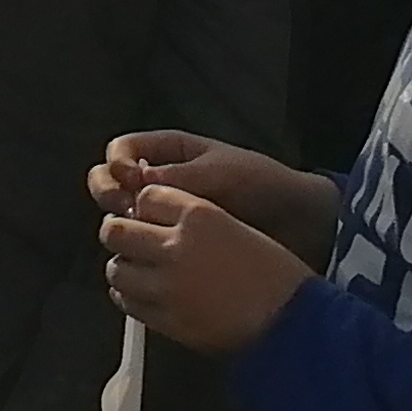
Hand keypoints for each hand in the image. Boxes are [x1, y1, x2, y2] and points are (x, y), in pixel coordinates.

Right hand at [89, 131, 335, 257]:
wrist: (302, 225)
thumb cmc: (264, 186)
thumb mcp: (221, 173)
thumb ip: (177, 177)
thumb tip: (131, 183)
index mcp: (170, 153)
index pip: (122, 151)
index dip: (118, 163)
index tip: (129, 178)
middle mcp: (161, 182)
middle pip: (112, 182)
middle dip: (110, 193)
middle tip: (124, 209)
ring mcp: (167, 217)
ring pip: (124, 218)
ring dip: (123, 225)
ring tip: (140, 235)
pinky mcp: (176, 247)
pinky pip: (146, 247)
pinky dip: (139, 252)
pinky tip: (146, 259)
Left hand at [102, 186, 314, 357]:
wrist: (293, 323)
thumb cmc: (275, 273)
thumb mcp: (235, 228)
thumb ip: (192, 222)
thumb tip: (156, 223)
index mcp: (197, 214)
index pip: (145, 196)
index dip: (144, 207)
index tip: (149, 217)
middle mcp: (174, 245)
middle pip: (115, 229)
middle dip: (119, 234)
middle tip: (130, 243)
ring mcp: (166, 285)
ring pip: (115, 269)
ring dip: (123, 267)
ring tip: (137, 272)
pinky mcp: (166, 319)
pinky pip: (128, 302)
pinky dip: (129, 296)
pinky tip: (142, 295)